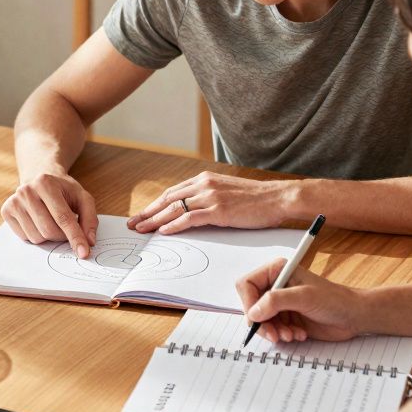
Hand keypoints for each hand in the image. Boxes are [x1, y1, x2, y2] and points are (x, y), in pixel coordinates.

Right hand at [0, 171, 97, 257]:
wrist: (39, 178)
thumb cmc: (62, 190)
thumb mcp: (82, 197)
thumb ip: (90, 218)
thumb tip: (89, 241)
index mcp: (46, 183)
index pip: (63, 217)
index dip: (75, 237)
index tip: (84, 253)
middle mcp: (26, 191)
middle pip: (49, 230)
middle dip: (62, 236)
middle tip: (66, 229)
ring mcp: (14, 201)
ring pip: (37, 237)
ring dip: (49, 237)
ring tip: (52, 222)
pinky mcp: (6, 211)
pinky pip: (25, 237)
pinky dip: (37, 235)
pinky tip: (38, 221)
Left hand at [128, 172, 292, 234]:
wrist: (278, 198)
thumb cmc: (256, 199)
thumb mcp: (227, 192)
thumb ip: (209, 197)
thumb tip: (194, 211)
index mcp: (205, 179)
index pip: (173, 192)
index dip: (155, 204)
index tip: (143, 214)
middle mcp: (204, 184)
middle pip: (168, 199)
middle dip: (148, 212)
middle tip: (133, 223)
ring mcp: (211, 196)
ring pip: (174, 208)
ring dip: (155, 220)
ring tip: (141, 229)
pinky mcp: (218, 210)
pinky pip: (190, 217)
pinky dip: (174, 225)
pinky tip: (163, 232)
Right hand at [236, 258, 364, 342]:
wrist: (353, 316)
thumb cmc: (334, 299)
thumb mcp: (304, 297)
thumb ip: (276, 301)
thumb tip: (253, 312)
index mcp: (276, 271)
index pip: (247, 285)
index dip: (248, 303)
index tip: (257, 318)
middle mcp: (275, 285)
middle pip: (251, 306)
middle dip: (262, 322)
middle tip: (274, 334)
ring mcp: (280, 303)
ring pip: (261, 321)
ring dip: (274, 331)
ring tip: (291, 334)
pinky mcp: (286, 318)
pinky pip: (272, 330)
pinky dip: (282, 335)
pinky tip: (298, 334)